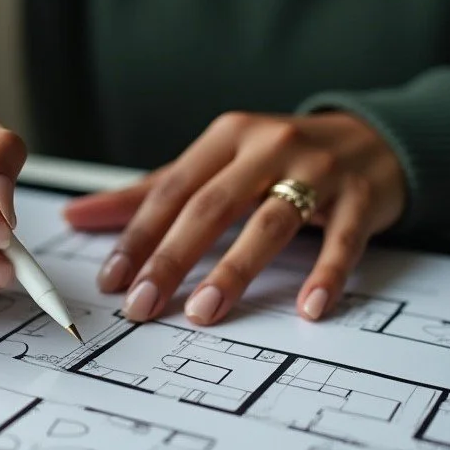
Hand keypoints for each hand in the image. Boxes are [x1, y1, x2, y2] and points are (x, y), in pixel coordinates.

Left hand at [63, 111, 404, 323]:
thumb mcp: (215, 163)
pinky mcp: (360, 198)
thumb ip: (150, 192)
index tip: (111, 280)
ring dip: (235, 269)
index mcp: (226, 138)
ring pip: (270, 222)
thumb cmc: (279, 158)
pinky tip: (307, 308)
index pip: (171, 191)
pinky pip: (341, 240)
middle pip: (212, 207)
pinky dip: (325, 274)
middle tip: (143, 306)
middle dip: (172, 259)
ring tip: (205, 311)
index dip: (138, 237)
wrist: (372, 139)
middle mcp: (269, 148)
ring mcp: (319, 171)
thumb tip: (76, 215)